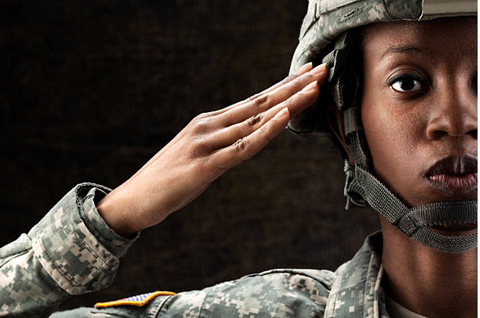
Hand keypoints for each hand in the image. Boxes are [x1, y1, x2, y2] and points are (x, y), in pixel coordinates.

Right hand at [97, 63, 327, 235]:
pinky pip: (242, 147)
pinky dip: (265, 131)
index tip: (307, 74)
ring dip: (287, 103)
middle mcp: (209, 125)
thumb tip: (245, 140)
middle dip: (293, 86)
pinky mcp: (205, 166)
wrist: (133, 199)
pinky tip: (283, 117)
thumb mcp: (198, 154)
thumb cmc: (167, 178)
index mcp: (209, 122)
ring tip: (314, 87)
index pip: (252, 100)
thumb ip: (221, 143)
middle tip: (322, 69)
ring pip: (254, 120)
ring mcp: (206, 143)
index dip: (282, 86)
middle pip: (259, 102)